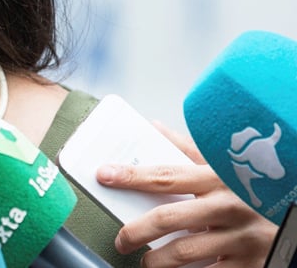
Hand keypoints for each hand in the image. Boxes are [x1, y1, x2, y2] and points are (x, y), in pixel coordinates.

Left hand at [96, 121, 275, 266]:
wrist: (295, 215)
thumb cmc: (254, 188)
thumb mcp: (226, 164)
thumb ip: (188, 148)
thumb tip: (152, 127)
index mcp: (218, 178)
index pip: (165, 175)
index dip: (131, 175)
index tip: (104, 175)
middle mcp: (228, 206)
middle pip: (169, 218)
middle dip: (135, 231)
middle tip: (120, 239)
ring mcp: (240, 238)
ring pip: (184, 253)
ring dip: (155, 260)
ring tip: (145, 261)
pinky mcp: (249, 264)